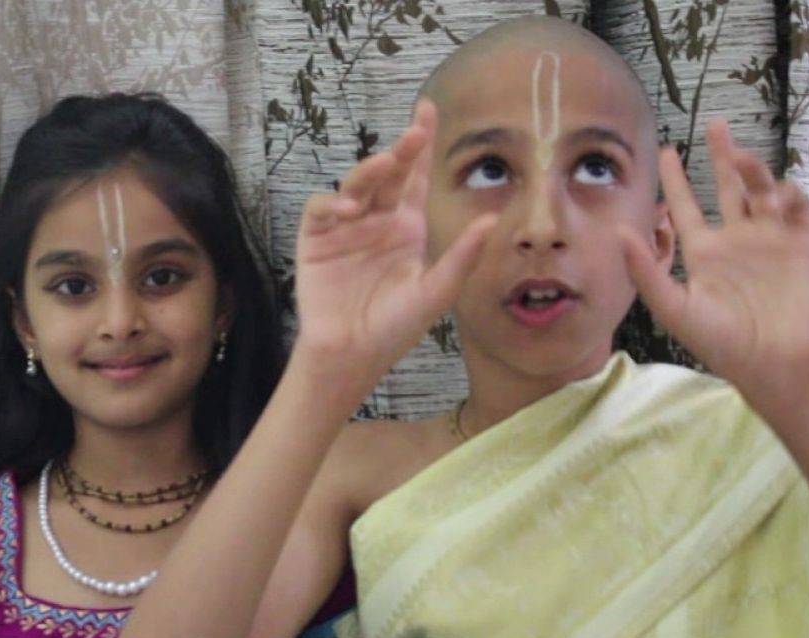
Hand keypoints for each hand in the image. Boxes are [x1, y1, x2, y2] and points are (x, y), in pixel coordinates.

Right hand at [291, 99, 495, 387]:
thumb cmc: (394, 327)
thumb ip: (462, 256)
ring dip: (368, 172)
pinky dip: (331, 203)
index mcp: (406, 226)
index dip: (420, 143)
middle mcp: (376, 219)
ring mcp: (344, 228)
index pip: (414, 176)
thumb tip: (493, 219)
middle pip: (387, 173)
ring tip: (383, 165)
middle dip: (400, 150)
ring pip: (355, 184)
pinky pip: (320, 209)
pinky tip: (348, 209)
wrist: (353, 355)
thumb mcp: (436, 292)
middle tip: (413, 133)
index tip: (426, 110)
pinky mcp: (315, 240)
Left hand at [621, 118, 808, 401]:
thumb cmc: (720, 342)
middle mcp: (735, 240)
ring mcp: (768, 241)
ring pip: (761, 190)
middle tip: (715, 124)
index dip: (676, 179)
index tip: (668, 150)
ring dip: (753, 170)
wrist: (772, 363)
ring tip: (739, 157)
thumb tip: (618, 232)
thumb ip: (645, 271)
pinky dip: (789, 193)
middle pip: (727, 187)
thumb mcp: (673, 308)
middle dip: (722, 155)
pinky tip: (776, 195)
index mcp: (703, 252)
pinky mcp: (800, 246)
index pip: (685, 207)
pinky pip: (797, 208)